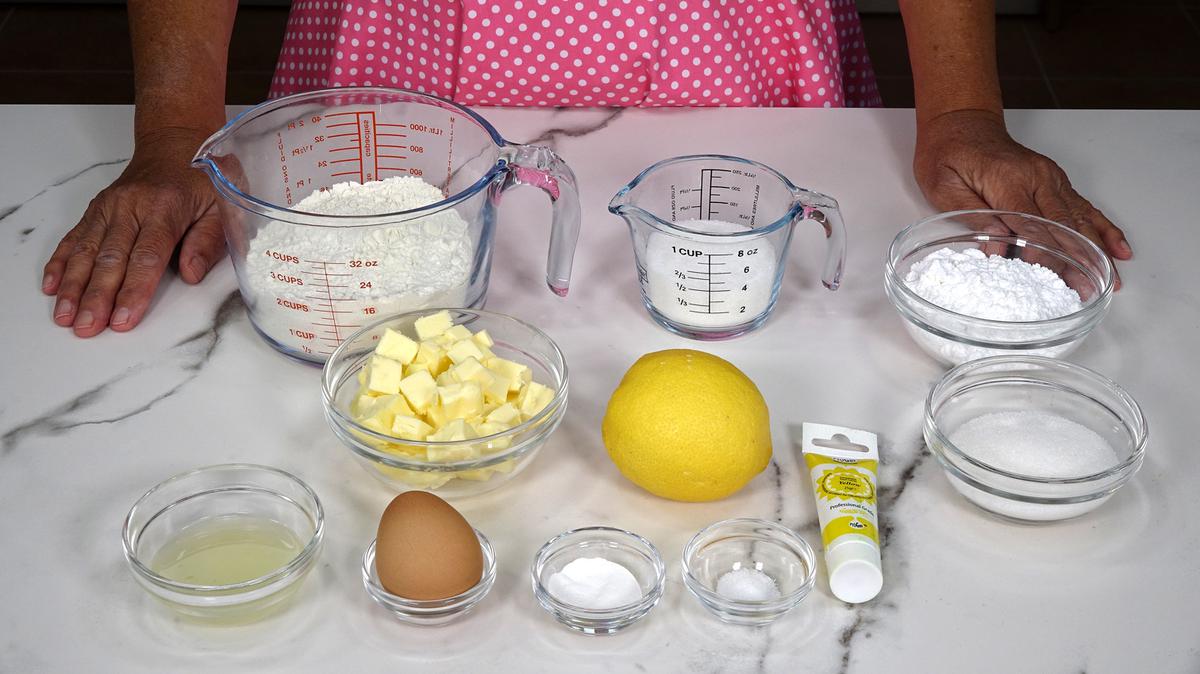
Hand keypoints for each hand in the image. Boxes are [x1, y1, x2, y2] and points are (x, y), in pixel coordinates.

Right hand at [42, 128, 224, 336]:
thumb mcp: (222, 204)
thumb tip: (191, 274)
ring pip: (87, 251)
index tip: (123, 318)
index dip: (134, 290)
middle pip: (111, 258)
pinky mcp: (97, 209)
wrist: (175, 142)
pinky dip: (61, 262)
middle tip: (87, 326)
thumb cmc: (202, 177)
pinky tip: (51, 285)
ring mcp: (110, 207)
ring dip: (73, 285)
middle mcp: (131, 207)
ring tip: (65, 315)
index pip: (148, 257)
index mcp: (165, 208)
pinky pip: (75, 237)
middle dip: (97, 296)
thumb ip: (208, 240)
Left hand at [914, 109, 1131, 287]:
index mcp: (1009, 180)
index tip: (1054, 278)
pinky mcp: (1055, 181)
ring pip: (1080, 218)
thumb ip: (972, 215)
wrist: (960, 124)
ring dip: (1097, 250)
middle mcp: (1037, 177)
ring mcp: (1051, 178)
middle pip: (1062, 226)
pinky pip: (1084, 207)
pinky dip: (1103, 228)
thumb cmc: (947, 154)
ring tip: (1111, 279)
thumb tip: (995, 246)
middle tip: (1087, 289)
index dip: (1044, 254)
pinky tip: (1118, 248)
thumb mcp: (943, 186)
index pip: (1032, 226)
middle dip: (1077, 260)